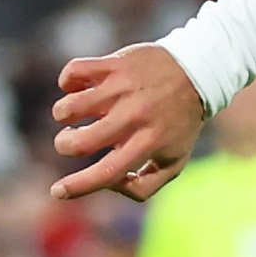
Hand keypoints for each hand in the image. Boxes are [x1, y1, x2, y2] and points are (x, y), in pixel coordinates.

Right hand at [52, 45, 208, 201]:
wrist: (198, 72)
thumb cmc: (179, 123)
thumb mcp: (174, 160)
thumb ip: (144, 186)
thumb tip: (108, 185)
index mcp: (148, 144)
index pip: (107, 173)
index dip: (78, 186)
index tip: (57, 192)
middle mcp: (134, 117)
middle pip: (79, 142)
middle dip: (64, 144)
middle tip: (70, 139)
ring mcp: (123, 88)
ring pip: (69, 107)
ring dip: (63, 114)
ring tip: (75, 112)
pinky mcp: (115, 64)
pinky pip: (73, 72)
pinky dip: (67, 81)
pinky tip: (79, 86)